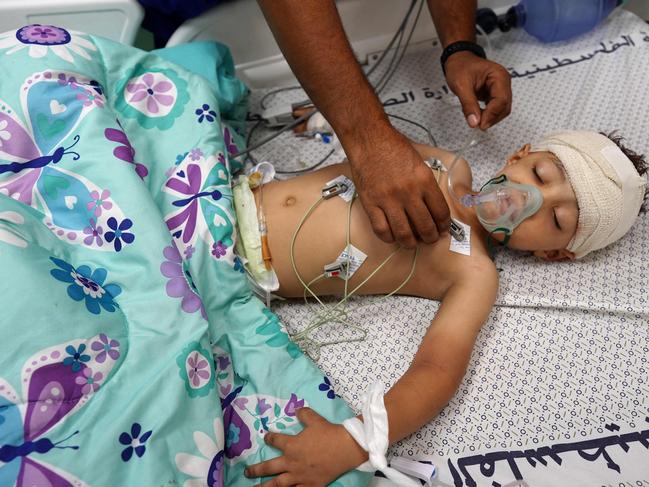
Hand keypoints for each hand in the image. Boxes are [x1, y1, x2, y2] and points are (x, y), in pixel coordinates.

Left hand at [245, 408, 366, 486]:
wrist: (345, 448)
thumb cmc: (328, 433)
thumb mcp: (314, 419)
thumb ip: (304, 415)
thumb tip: (297, 410)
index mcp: (291, 445)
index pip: (275, 440)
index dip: (269, 438)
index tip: (266, 437)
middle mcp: (292, 462)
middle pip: (269, 467)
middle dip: (256, 470)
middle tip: (247, 472)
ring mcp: (300, 476)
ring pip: (278, 485)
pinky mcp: (310, 485)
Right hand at [347, 131, 449, 248]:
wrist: (369, 139)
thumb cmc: (394, 148)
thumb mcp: (420, 164)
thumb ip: (427, 186)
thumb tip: (433, 208)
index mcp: (424, 181)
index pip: (440, 212)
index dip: (444, 225)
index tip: (442, 229)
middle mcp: (408, 192)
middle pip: (425, 226)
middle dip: (430, 238)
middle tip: (429, 239)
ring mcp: (388, 199)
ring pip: (404, 233)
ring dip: (411, 243)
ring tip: (412, 242)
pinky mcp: (370, 204)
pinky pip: (381, 230)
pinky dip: (389, 238)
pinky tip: (392, 236)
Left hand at [443, 51, 511, 129]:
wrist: (458, 60)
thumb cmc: (460, 67)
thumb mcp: (461, 85)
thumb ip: (468, 105)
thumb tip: (474, 122)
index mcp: (499, 76)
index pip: (501, 100)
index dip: (491, 115)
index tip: (480, 125)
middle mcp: (503, 82)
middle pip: (504, 107)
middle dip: (491, 118)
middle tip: (477, 125)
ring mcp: (500, 88)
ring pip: (501, 110)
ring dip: (489, 118)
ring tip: (475, 118)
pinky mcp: (495, 94)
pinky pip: (495, 108)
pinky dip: (487, 115)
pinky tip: (477, 114)